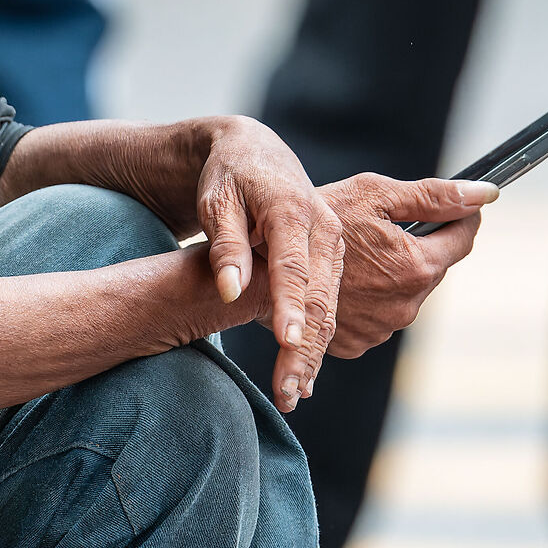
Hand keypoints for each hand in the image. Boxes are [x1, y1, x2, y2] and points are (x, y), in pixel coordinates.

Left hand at [181, 118, 342, 412]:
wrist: (256, 154)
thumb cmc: (228, 177)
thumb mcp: (215, 201)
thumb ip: (225, 245)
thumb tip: (230, 290)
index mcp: (291, 209)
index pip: (292, 266)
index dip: (290, 306)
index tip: (287, 343)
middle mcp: (322, 228)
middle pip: (319, 296)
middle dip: (304, 347)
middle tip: (287, 391)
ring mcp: (332, 243)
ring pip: (329, 306)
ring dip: (312, 352)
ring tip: (292, 393)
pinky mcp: (331, 257)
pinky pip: (328, 302)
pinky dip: (316, 339)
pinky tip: (301, 373)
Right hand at [317, 175, 499, 357]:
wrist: (265, 258)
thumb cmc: (320, 217)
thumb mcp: (376, 194)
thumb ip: (436, 196)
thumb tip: (485, 195)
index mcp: (415, 267)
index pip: (463, 239)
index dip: (460, 217)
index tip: (453, 206)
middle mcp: (404, 307)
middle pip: (433, 268)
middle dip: (420, 246)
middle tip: (384, 227)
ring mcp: (380, 331)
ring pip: (407, 293)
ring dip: (395, 274)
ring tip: (361, 254)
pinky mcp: (357, 344)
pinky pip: (380, 316)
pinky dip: (371, 298)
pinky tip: (348, 280)